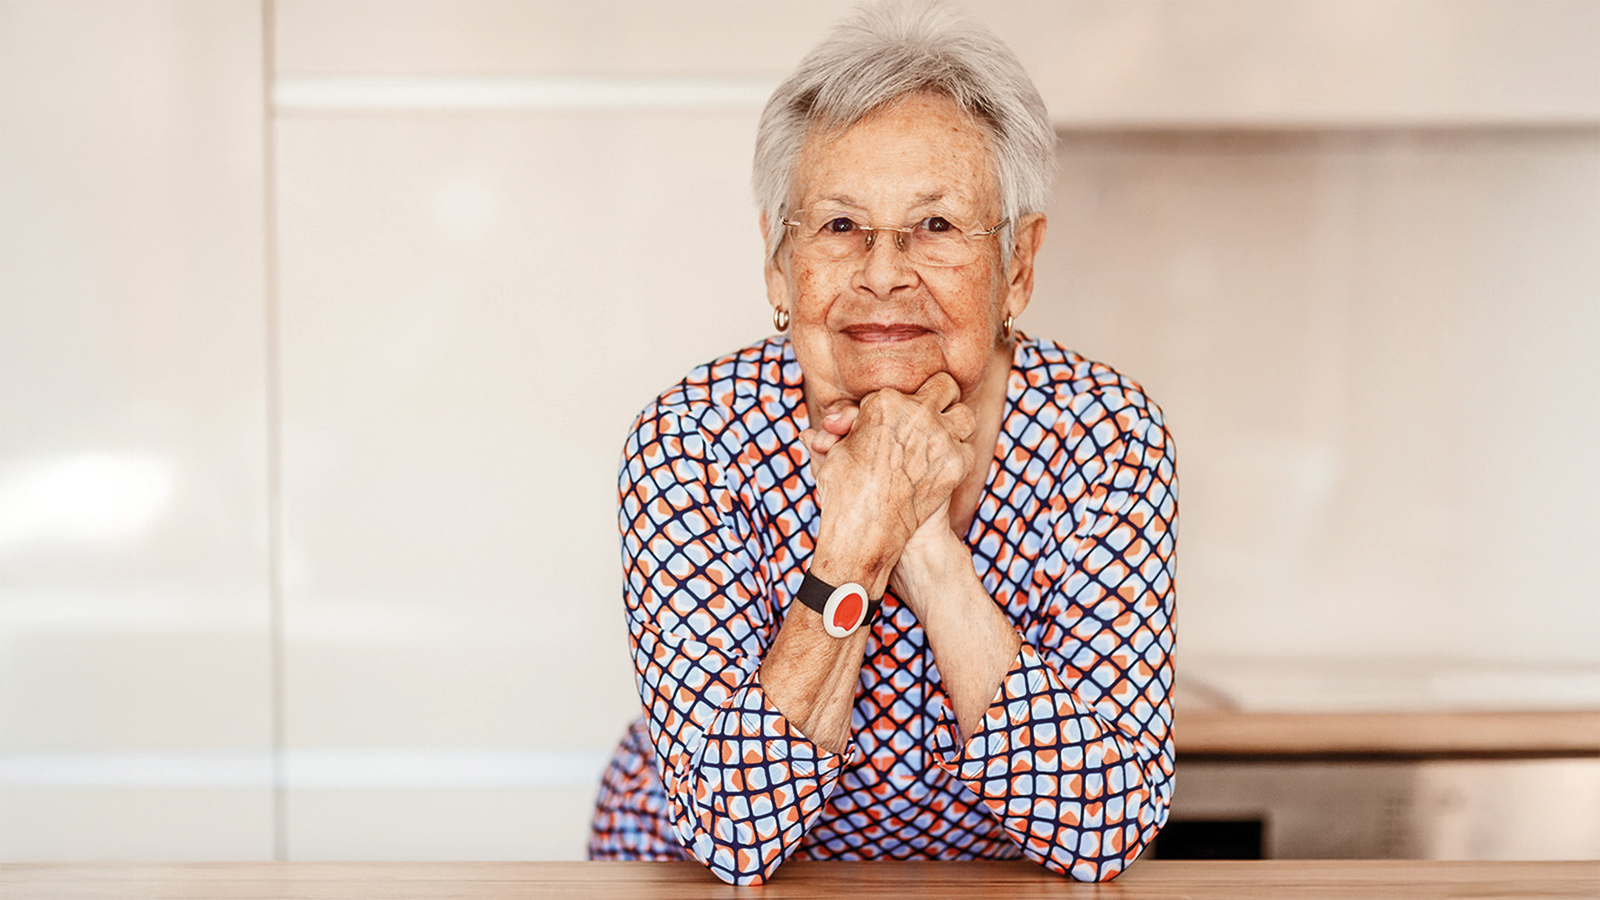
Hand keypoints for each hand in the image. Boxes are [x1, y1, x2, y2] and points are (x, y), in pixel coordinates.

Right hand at [800, 373, 977, 589]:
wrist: (866, 532)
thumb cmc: (842, 491)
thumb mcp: (832, 455)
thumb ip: (833, 435)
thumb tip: (811, 433)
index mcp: (884, 401)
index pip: (899, 389)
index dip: (892, 405)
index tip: (886, 423)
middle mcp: (916, 412)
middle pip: (944, 385)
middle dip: (938, 397)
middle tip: (930, 412)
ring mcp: (941, 436)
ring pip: (964, 414)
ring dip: (954, 424)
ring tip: (941, 436)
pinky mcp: (957, 462)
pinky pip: (967, 447)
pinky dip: (958, 455)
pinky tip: (942, 465)